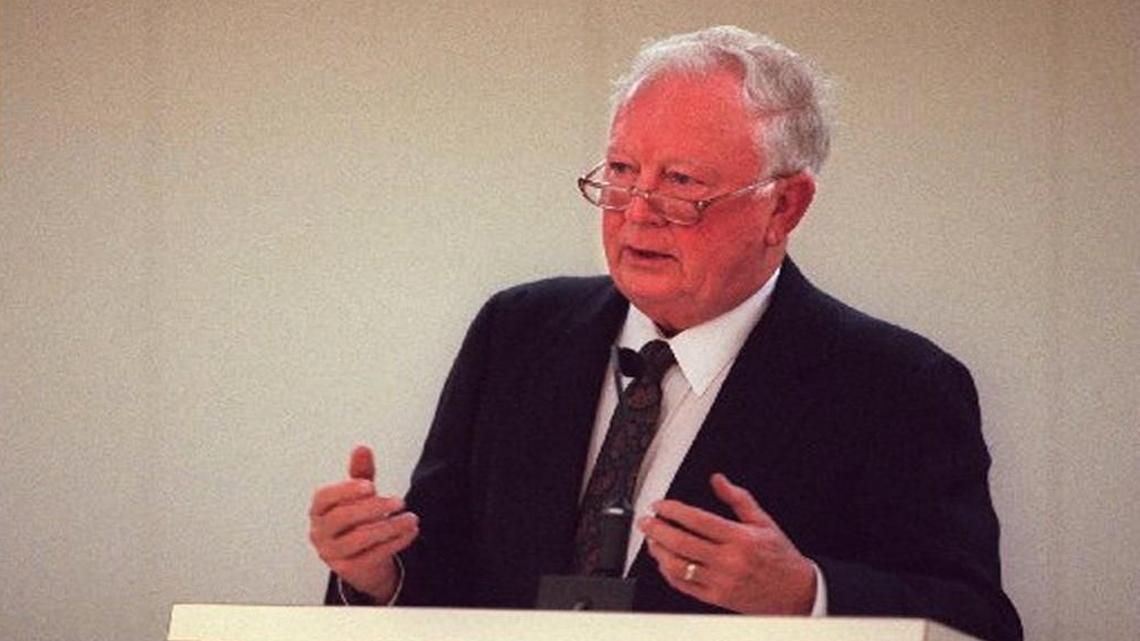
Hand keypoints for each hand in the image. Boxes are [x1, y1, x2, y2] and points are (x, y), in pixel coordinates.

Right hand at [308, 445, 418, 601]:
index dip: (345, 491)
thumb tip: (362, 448)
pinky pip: (372, 555)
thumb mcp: (360, 495)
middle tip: (400, 500)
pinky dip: (395, 542)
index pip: (324, 498)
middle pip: (341, 518)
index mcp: (319, 510)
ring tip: (411, 518)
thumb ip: (361, 472)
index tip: (370, 485)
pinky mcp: (348, 570)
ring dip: (389, 527)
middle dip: (373, 507)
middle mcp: (320, 532)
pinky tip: (410, 532)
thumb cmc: (357, 520)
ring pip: (358, 539)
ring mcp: (332, 553)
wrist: (362, 560)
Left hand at [638, 473, 815, 614]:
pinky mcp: (716, 597)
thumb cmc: (780, 557)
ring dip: (659, 552)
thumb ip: (738, 499)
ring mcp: (721, 581)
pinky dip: (669, 573)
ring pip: (680, 566)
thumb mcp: (764, 521)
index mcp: (740, 538)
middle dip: (658, 530)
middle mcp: (729, 560)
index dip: (673, 511)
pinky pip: (685, 586)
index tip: (660, 505)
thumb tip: (718, 480)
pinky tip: (664, 562)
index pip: (698, 520)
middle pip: (683, 543)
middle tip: (646, 521)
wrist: (796, 592)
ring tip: (652, 540)